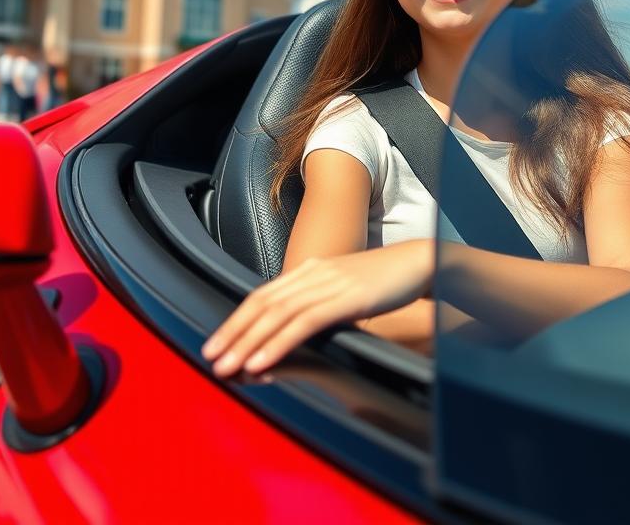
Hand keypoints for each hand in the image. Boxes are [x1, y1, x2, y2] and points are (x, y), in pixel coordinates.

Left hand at [202, 240, 433, 376]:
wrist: (418, 262)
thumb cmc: (385, 281)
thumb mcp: (346, 293)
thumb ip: (322, 306)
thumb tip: (301, 332)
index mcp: (311, 269)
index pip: (264, 295)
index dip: (237, 320)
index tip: (218, 344)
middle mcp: (314, 272)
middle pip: (263, 303)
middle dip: (234, 333)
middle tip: (211, 360)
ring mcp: (329, 282)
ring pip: (278, 314)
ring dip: (249, 342)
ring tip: (230, 367)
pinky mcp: (346, 297)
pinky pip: (305, 322)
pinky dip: (279, 342)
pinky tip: (264, 360)